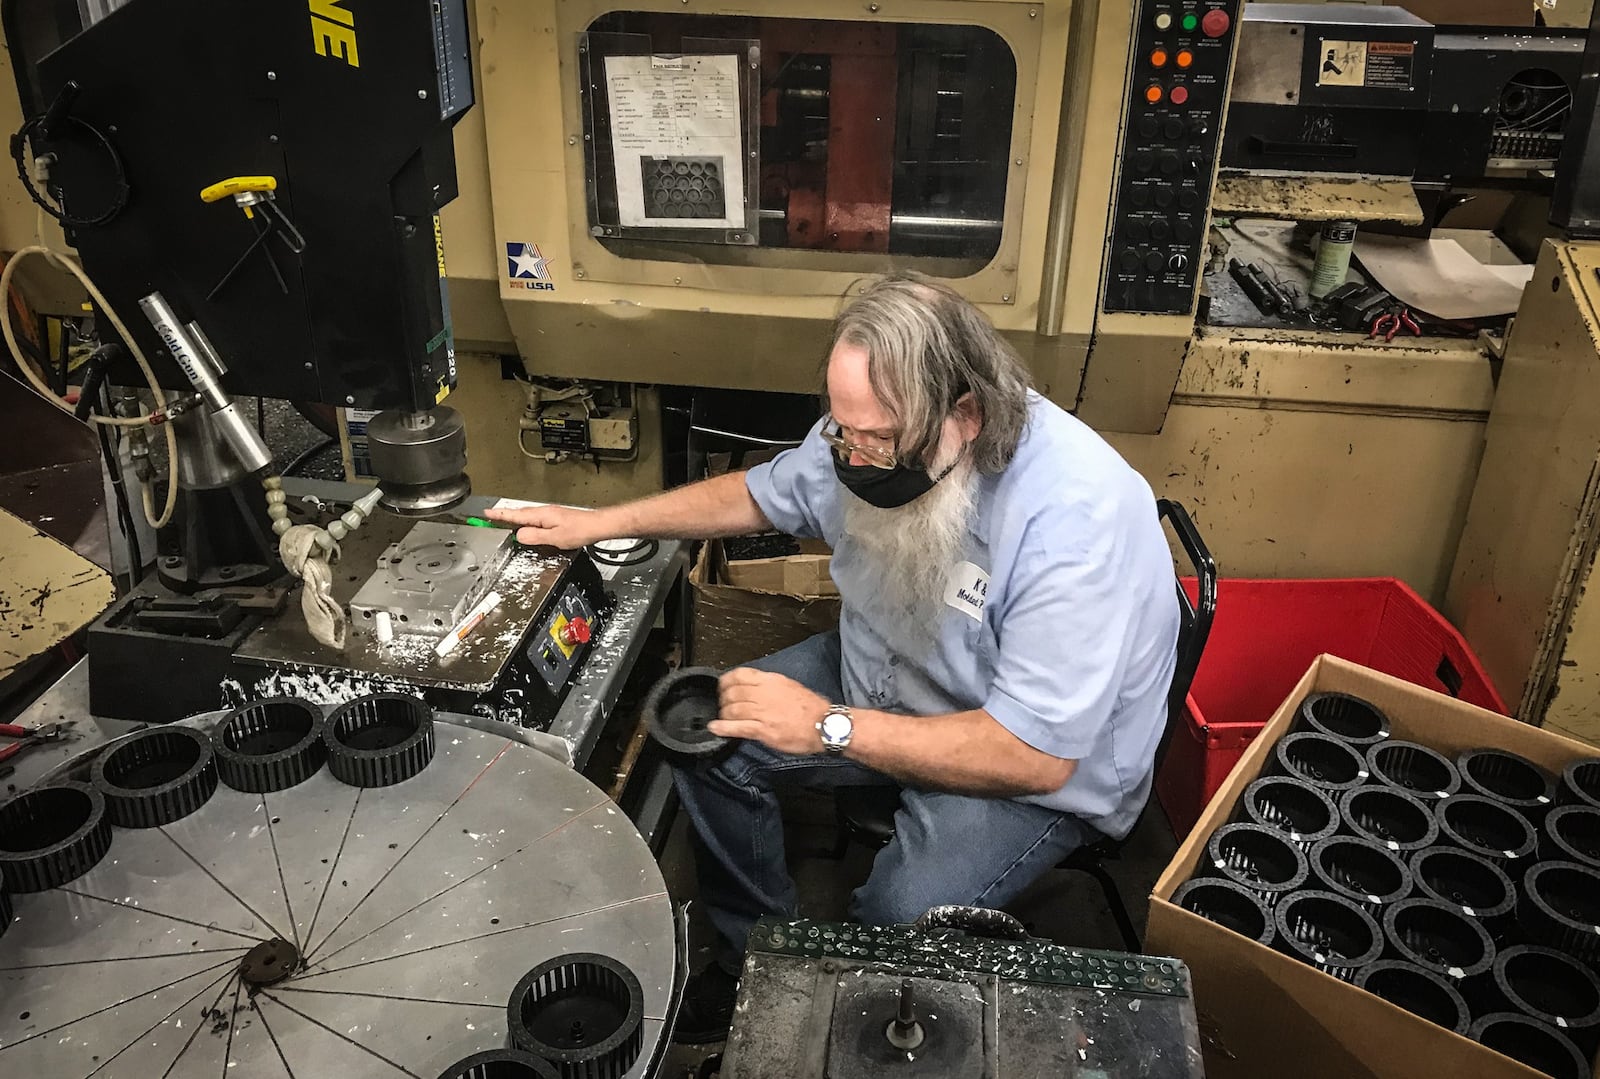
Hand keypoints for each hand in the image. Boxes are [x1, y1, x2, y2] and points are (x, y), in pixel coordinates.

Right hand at [482, 504, 609, 549]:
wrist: (596, 526)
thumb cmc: (580, 531)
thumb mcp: (554, 538)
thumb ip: (535, 537)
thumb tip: (519, 535)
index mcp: (541, 515)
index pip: (515, 515)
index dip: (500, 515)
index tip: (486, 513)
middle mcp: (544, 512)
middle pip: (519, 513)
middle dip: (503, 514)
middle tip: (490, 516)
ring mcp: (550, 514)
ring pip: (527, 516)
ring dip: (514, 518)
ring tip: (503, 520)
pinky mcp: (555, 518)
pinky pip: (535, 519)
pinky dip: (526, 521)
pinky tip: (527, 526)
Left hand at [711, 668, 829, 756]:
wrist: (824, 724)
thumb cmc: (812, 708)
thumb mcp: (790, 686)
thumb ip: (771, 686)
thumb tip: (756, 687)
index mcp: (771, 681)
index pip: (740, 675)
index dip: (726, 680)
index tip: (723, 685)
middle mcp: (764, 694)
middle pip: (732, 692)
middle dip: (723, 698)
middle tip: (721, 703)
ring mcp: (762, 712)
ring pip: (732, 709)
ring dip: (723, 713)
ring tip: (721, 716)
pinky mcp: (763, 730)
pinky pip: (737, 727)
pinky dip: (723, 728)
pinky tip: (715, 728)